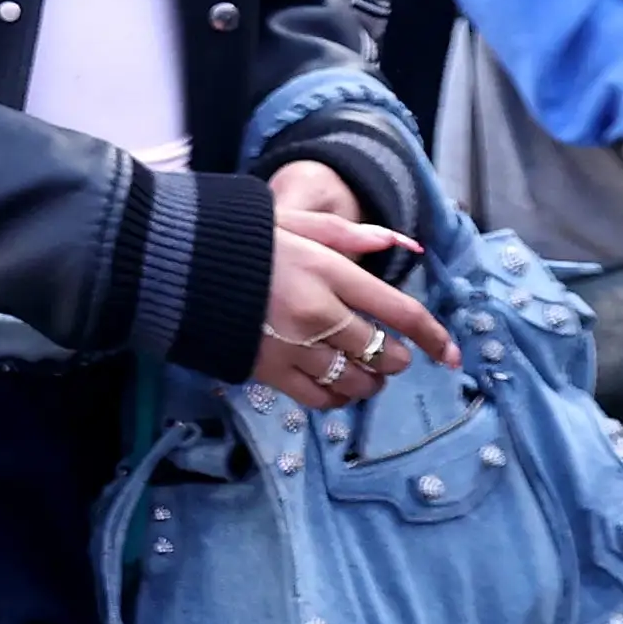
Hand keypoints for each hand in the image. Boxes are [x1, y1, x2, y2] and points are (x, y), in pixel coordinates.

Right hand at [251, 201, 452, 409]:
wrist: (171, 264)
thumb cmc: (237, 239)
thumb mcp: (294, 224)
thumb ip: (350, 235)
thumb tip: (403, 245)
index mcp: (328, 272)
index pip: (400, 312)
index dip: (433, 337)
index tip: (451, 356)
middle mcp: (317, 313)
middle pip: (383, 353)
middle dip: (395, 358)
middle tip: (389, 354)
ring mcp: (292, 345)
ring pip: (355, 382)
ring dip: (369, 382)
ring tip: (364, 373)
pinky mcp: (266, 369)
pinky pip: (318, 399)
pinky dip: (335, 398)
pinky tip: (334, 388)